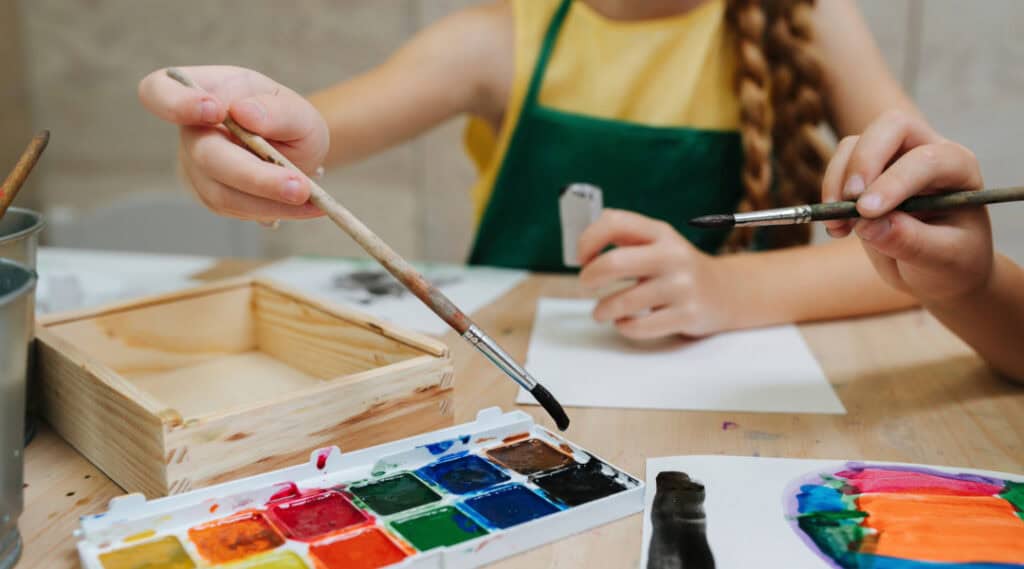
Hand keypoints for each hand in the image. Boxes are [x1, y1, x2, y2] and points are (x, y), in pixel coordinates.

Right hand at [138, 65, 327, 221]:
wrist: (293, 148)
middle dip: (254, 175)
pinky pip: (238, 209)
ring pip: (222, 192)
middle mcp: (192, 131)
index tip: (215, 110)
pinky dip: (275, 210)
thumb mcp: (295, 109)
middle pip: (204, 155)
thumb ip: (277, 110)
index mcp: (204, 90)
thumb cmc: (285, 120)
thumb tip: (245, 113)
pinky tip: (305, 206)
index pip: (159, 91)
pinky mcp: (212, 197)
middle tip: (299, 186)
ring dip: (270, 200)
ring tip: (311, 198)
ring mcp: (197, 167)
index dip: (176, 103)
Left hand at [577, 210, 736, 338]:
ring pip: (622, 302)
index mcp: (660, 232)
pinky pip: (638, 326)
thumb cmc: (677, 269)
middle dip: (589, 277)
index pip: (613, 222)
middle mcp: (672, 255)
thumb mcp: (658, 243)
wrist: (726, 292)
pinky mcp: (686, 315)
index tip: (582, 257)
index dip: (588, 240)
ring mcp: (681, 286)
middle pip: (612, 263)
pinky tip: (625, 321)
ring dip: (602, 310)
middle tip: (586, 284)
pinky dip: (624, 326)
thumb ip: (625, 238)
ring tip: (601, 311)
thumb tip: (583, 244)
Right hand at [823, 110, 991, 301]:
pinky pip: (839, 164)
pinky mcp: (866, 173)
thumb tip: (867, 224)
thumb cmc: (952, 262)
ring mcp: (893, 159)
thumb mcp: (942, 259)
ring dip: (838, 179)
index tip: (866, 212)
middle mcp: (926, 152)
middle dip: (864, 160)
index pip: (926, 160)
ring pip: (856, 143)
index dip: (894, 182)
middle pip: (892, 126)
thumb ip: (911, 241)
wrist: (937, 269)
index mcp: (959, 168)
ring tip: (838, 225)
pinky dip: (829, 192)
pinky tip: (837, 228)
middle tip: (848, 201)